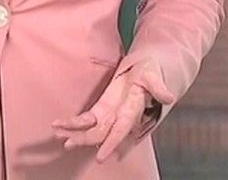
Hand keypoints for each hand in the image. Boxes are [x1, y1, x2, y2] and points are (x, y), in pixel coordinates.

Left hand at [51, 58, 173, 162]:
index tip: (101, 158)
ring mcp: (110, 114)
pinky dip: (73, 122)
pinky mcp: (102, 108)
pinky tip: (59, 125)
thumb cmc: (151, 70)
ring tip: (58, 133)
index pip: (121, 130)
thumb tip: (169, 98)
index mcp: (133, 110)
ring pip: (91, 129)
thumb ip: (158, 87)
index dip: (111, 143)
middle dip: (85, 139)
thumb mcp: (154, 74)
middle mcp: (120, 116)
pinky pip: (86, 119)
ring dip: (74, 132)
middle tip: (68, 143)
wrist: (147, 69)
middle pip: (101, 133)